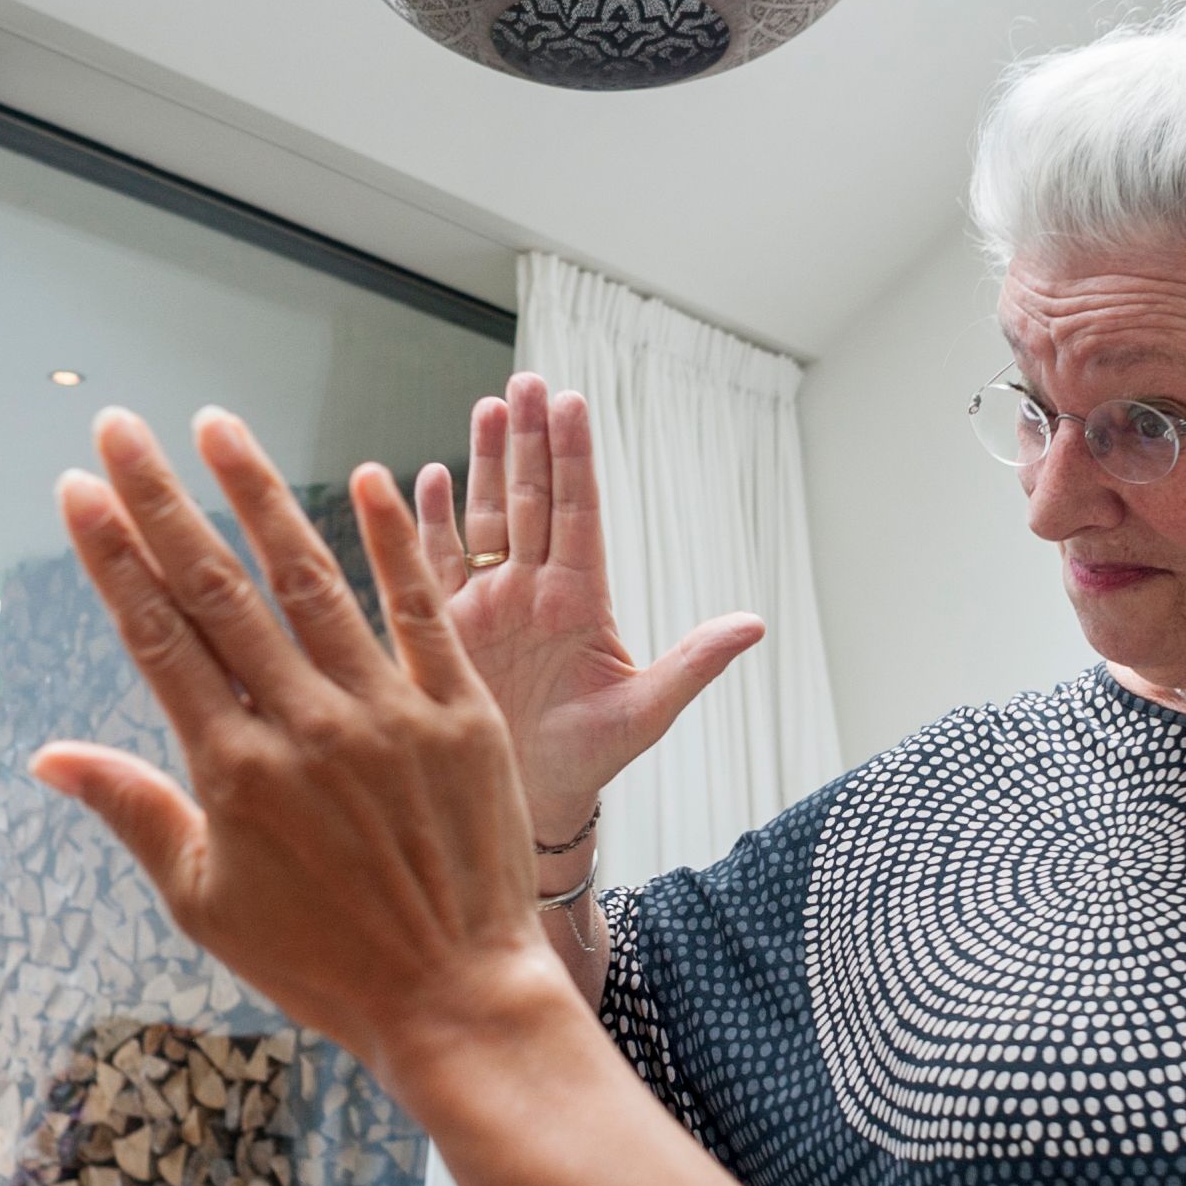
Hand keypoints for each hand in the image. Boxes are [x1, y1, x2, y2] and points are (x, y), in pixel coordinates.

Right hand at [30, 410, 563, 1087]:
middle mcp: (306, 727)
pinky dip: (396, 544)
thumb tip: (49, 757)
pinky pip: (424, 611)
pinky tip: (374, 477)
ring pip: (313, 581)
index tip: (78, 491)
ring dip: (260, 496)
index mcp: (234, 771)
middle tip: (120, 428)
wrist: (456, 999)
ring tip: (218, 427)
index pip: (158, 635)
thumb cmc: (324, 962)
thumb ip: (132, 812)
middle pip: (219, 590)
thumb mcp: (205, 902)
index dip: (113, 556)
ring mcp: (389, 714)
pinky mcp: (463, 714)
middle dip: (161, 501)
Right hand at [418, 374, 762, 829]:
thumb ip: (695, 663)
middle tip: (529, 383)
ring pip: (486, 517)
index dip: (574, 459)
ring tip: (491, 407)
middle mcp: (534, 591)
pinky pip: (436, 562)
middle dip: (530, 440)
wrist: (531, 803)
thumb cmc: (590, 761)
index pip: (579, 513)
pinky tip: (429, 477)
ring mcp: (489, 604)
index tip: (572, 404)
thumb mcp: (647, 713)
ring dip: (487, 463)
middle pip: (531, 500)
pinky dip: (429, 521)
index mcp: (582, 600)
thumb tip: (755, 624)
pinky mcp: (446, 625)